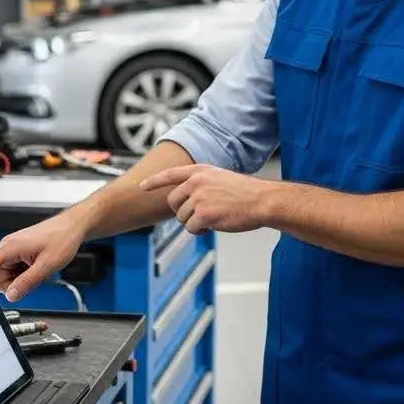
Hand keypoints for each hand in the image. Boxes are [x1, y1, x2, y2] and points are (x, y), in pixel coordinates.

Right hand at [0, 210, 88, 301]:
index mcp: (11, 247)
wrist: (73, 226)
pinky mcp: (18, 253)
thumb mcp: (48, 265)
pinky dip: (25, 273)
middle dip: (14, 283)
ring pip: (8, 277)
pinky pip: (15, 271)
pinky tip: (37, 265)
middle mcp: (7, 248)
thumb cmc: (62, 238)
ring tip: (38, 266)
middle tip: (35, 274)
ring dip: (21, 278)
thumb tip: (10, 296)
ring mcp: (12, 250)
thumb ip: (28, 282)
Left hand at [140, 164, 271, 234]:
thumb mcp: (219, 178)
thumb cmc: (245, 193)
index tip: (142, 187)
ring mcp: (199, 198)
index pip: (170, 174)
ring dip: (194, 222)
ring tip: (213, 218)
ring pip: (181, 218)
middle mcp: (196, 182)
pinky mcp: (203, 215)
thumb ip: (200, 184)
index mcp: (200, 171)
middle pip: (173, 202)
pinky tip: (213, 226)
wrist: (261, 200)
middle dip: (182, 212)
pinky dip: (200, 231)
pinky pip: (190, 228)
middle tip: (199, 215)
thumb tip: (185, 201)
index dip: (154, 181)